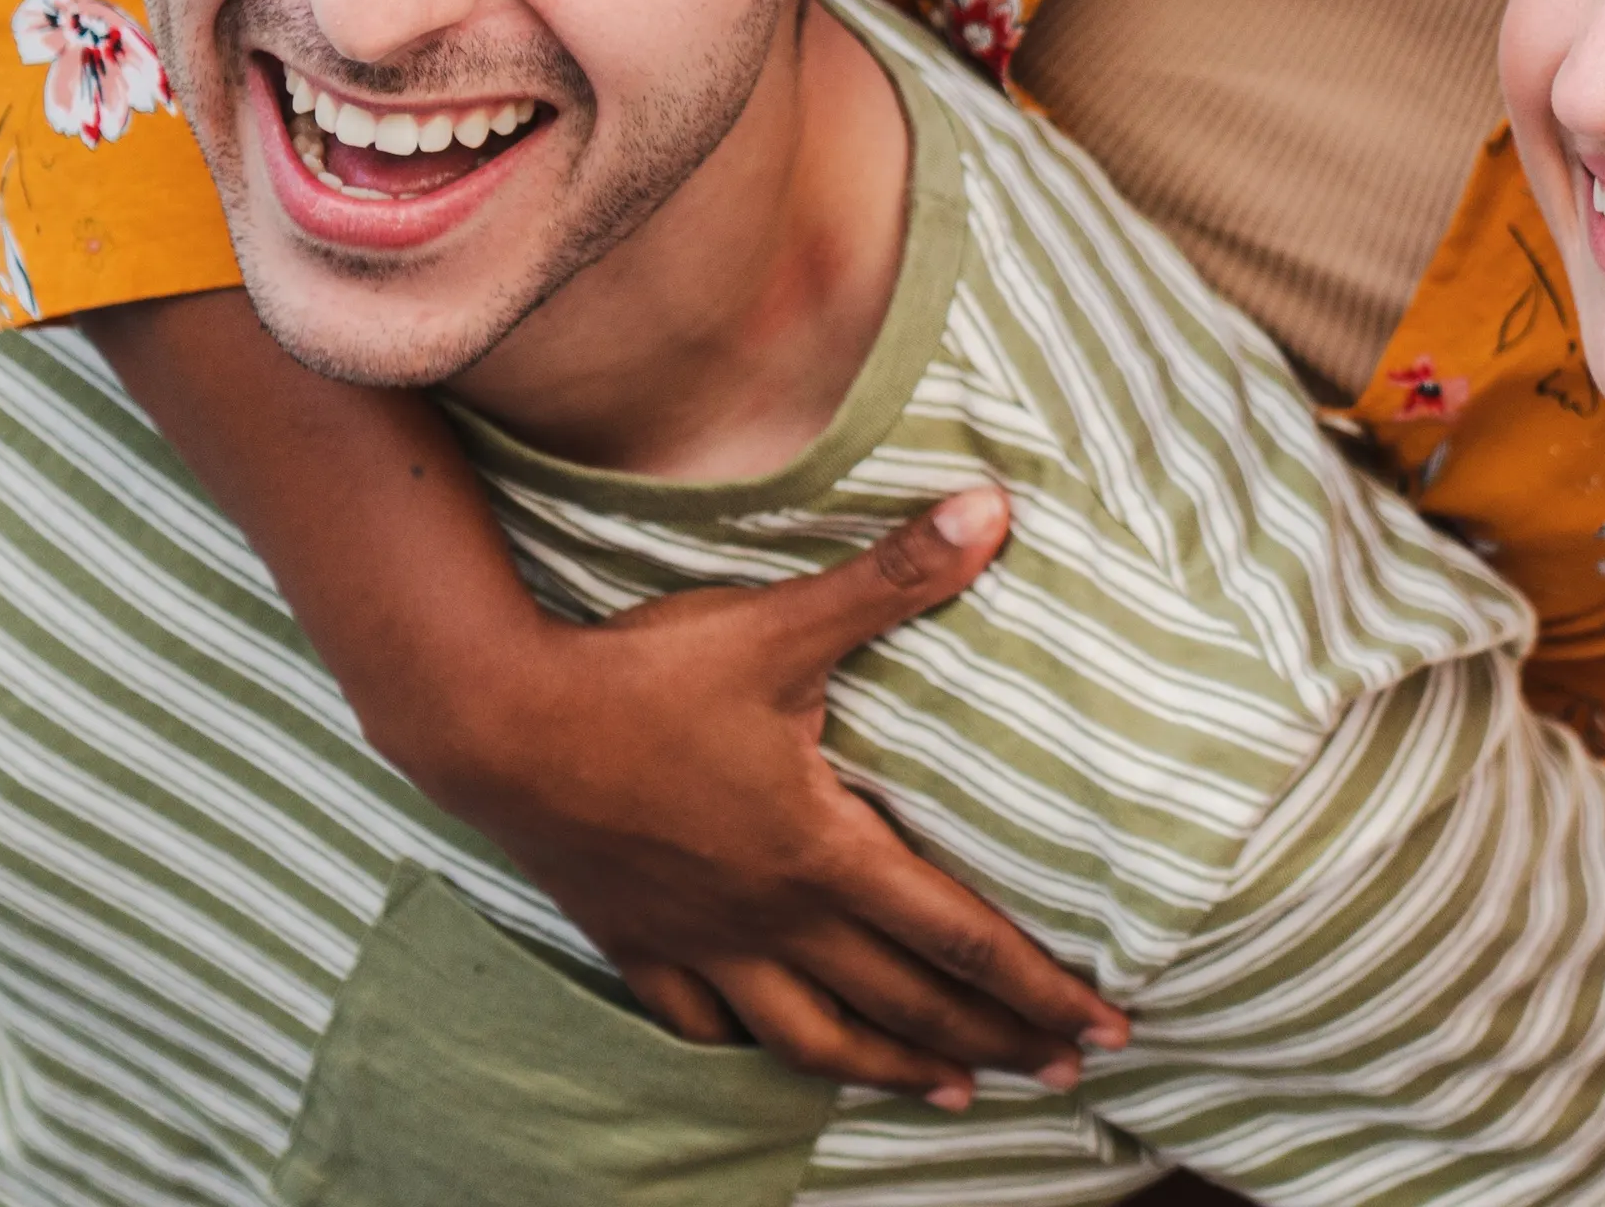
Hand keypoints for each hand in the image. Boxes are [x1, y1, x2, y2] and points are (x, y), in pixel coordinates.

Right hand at [412, 489, 1128, 1105]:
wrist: (498, 724)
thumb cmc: (645, 676)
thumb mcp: (781, 622)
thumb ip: (893, 577)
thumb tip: (994, 508)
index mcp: (821, 854)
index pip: (959, 938)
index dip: (1039, 986)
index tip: (1105, 1025)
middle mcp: (771, 918)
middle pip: (904, 1003)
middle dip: (994, 1040)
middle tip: (1066, 1069)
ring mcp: (703, 942)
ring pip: (813, 1037)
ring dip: (892, 1068)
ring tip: (953, 1095)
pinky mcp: (640, 941)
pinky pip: (706, 1024)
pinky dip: (754, 1048)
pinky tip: (777, 1055)